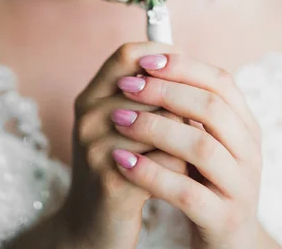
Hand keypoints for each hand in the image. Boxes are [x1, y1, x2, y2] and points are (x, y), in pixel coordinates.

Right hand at [61, 42, 186, 248]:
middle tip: (192, 121)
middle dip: (180, 104)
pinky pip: (167, 159)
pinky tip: (180, 175)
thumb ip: (143, 96)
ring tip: (188, 150)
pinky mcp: (113, 181)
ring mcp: (97, 148)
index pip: (127, 54)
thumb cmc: (116, 168)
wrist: (90, 227)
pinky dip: (182, 166)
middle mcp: (89, 117)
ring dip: (185, 137)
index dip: (162, 55)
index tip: (187, 65)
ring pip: (165, 122)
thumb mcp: (118, 125)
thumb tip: (188, 64)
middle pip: (152, 88)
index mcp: (90, 97)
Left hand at [111, 44, 262, 248]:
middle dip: (165, 92)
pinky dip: (152, 173)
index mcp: (245, 125)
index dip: (183, 67)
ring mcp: (240, 187)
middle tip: (127, 86)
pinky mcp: (223, 219)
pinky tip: (123, 161)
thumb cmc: (205, 180)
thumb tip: (146, 59)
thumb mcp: (201, 139)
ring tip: (119, 119)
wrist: (226, 241)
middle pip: (212, 109)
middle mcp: (250, 152)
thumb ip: (185, 106)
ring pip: (201, 147)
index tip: (145, 61)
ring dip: (155, 128)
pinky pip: (187, 192)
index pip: (221, 82)